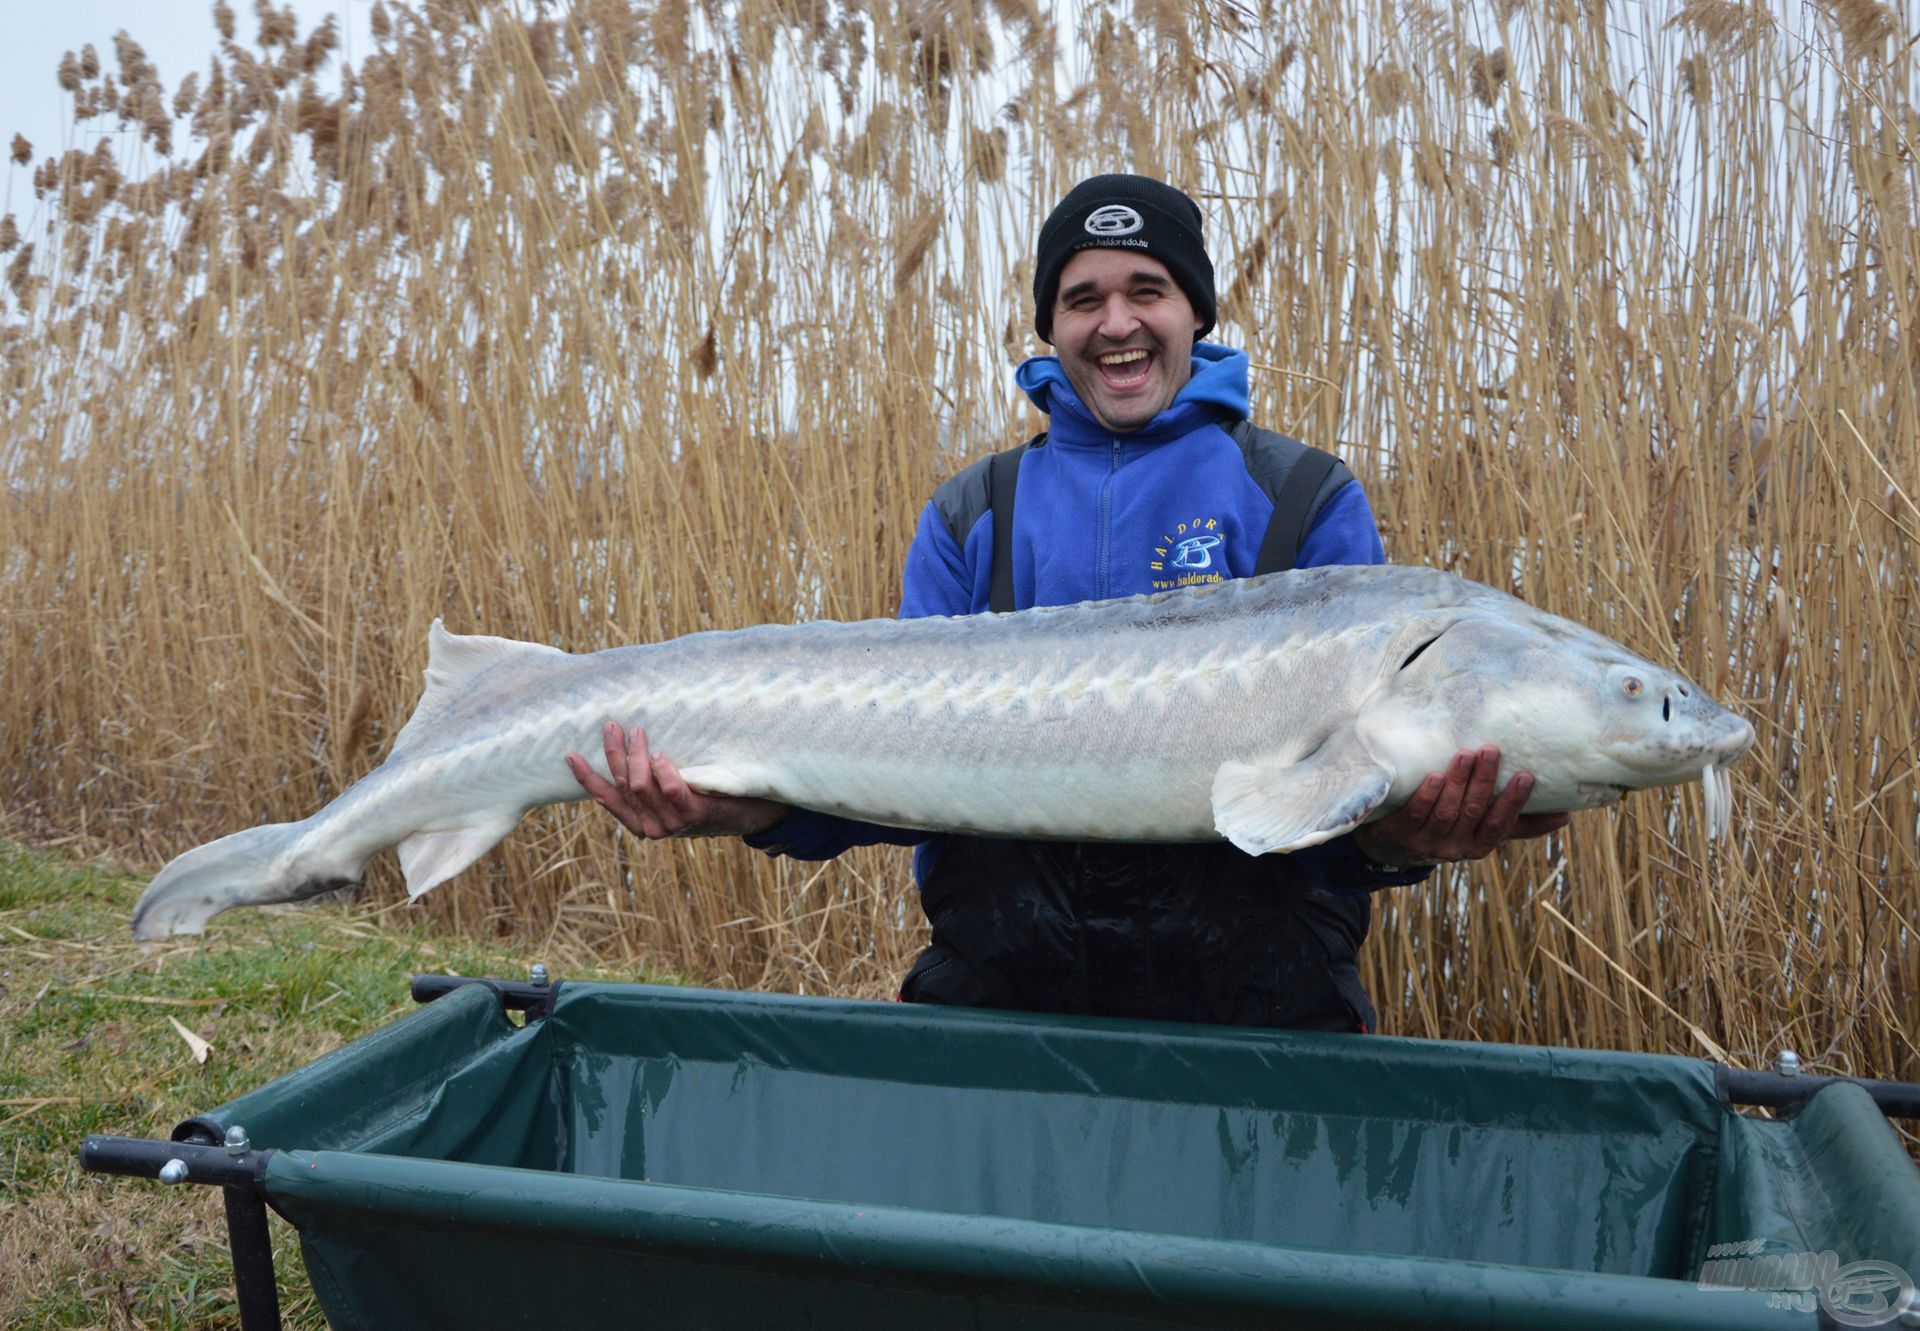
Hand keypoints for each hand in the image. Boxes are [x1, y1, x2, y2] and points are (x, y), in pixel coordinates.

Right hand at [566, 722, 788, 840]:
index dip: (586, 777)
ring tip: (639, 732)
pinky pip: (669, 789)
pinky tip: (661, 754)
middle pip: (620, 785)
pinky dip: (662, 768)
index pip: (605, 798)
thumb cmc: (706, 796)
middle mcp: (652, 828)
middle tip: (613, 725)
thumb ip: (649, 782)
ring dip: (636, 754)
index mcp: (640, 824)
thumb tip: (625, 748)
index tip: (570, 754)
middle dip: (613, 753)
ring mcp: (672, 824)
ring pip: (639, 785)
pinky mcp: (693, 814)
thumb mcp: (671, 794)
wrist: (749, 814)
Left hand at [1354, 744, 1570, 866]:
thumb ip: (1520, 823)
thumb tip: (1567, 816)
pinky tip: (1434, 776)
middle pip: (1473, 814)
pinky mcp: (1400, 833)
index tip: (1526, 775)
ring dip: (1457, 782)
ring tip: (1466, 754)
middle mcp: (1455, 847)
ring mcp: (1426, 842)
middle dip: (1484, 782)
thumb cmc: (1449, 828)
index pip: (1500, 825)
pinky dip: (1426, 795)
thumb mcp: (1482, 828)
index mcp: (1478, 845)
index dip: (1513, 802)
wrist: (1394, 845)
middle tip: (1492, 750)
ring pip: (1446, 812)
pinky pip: (1415, 814)